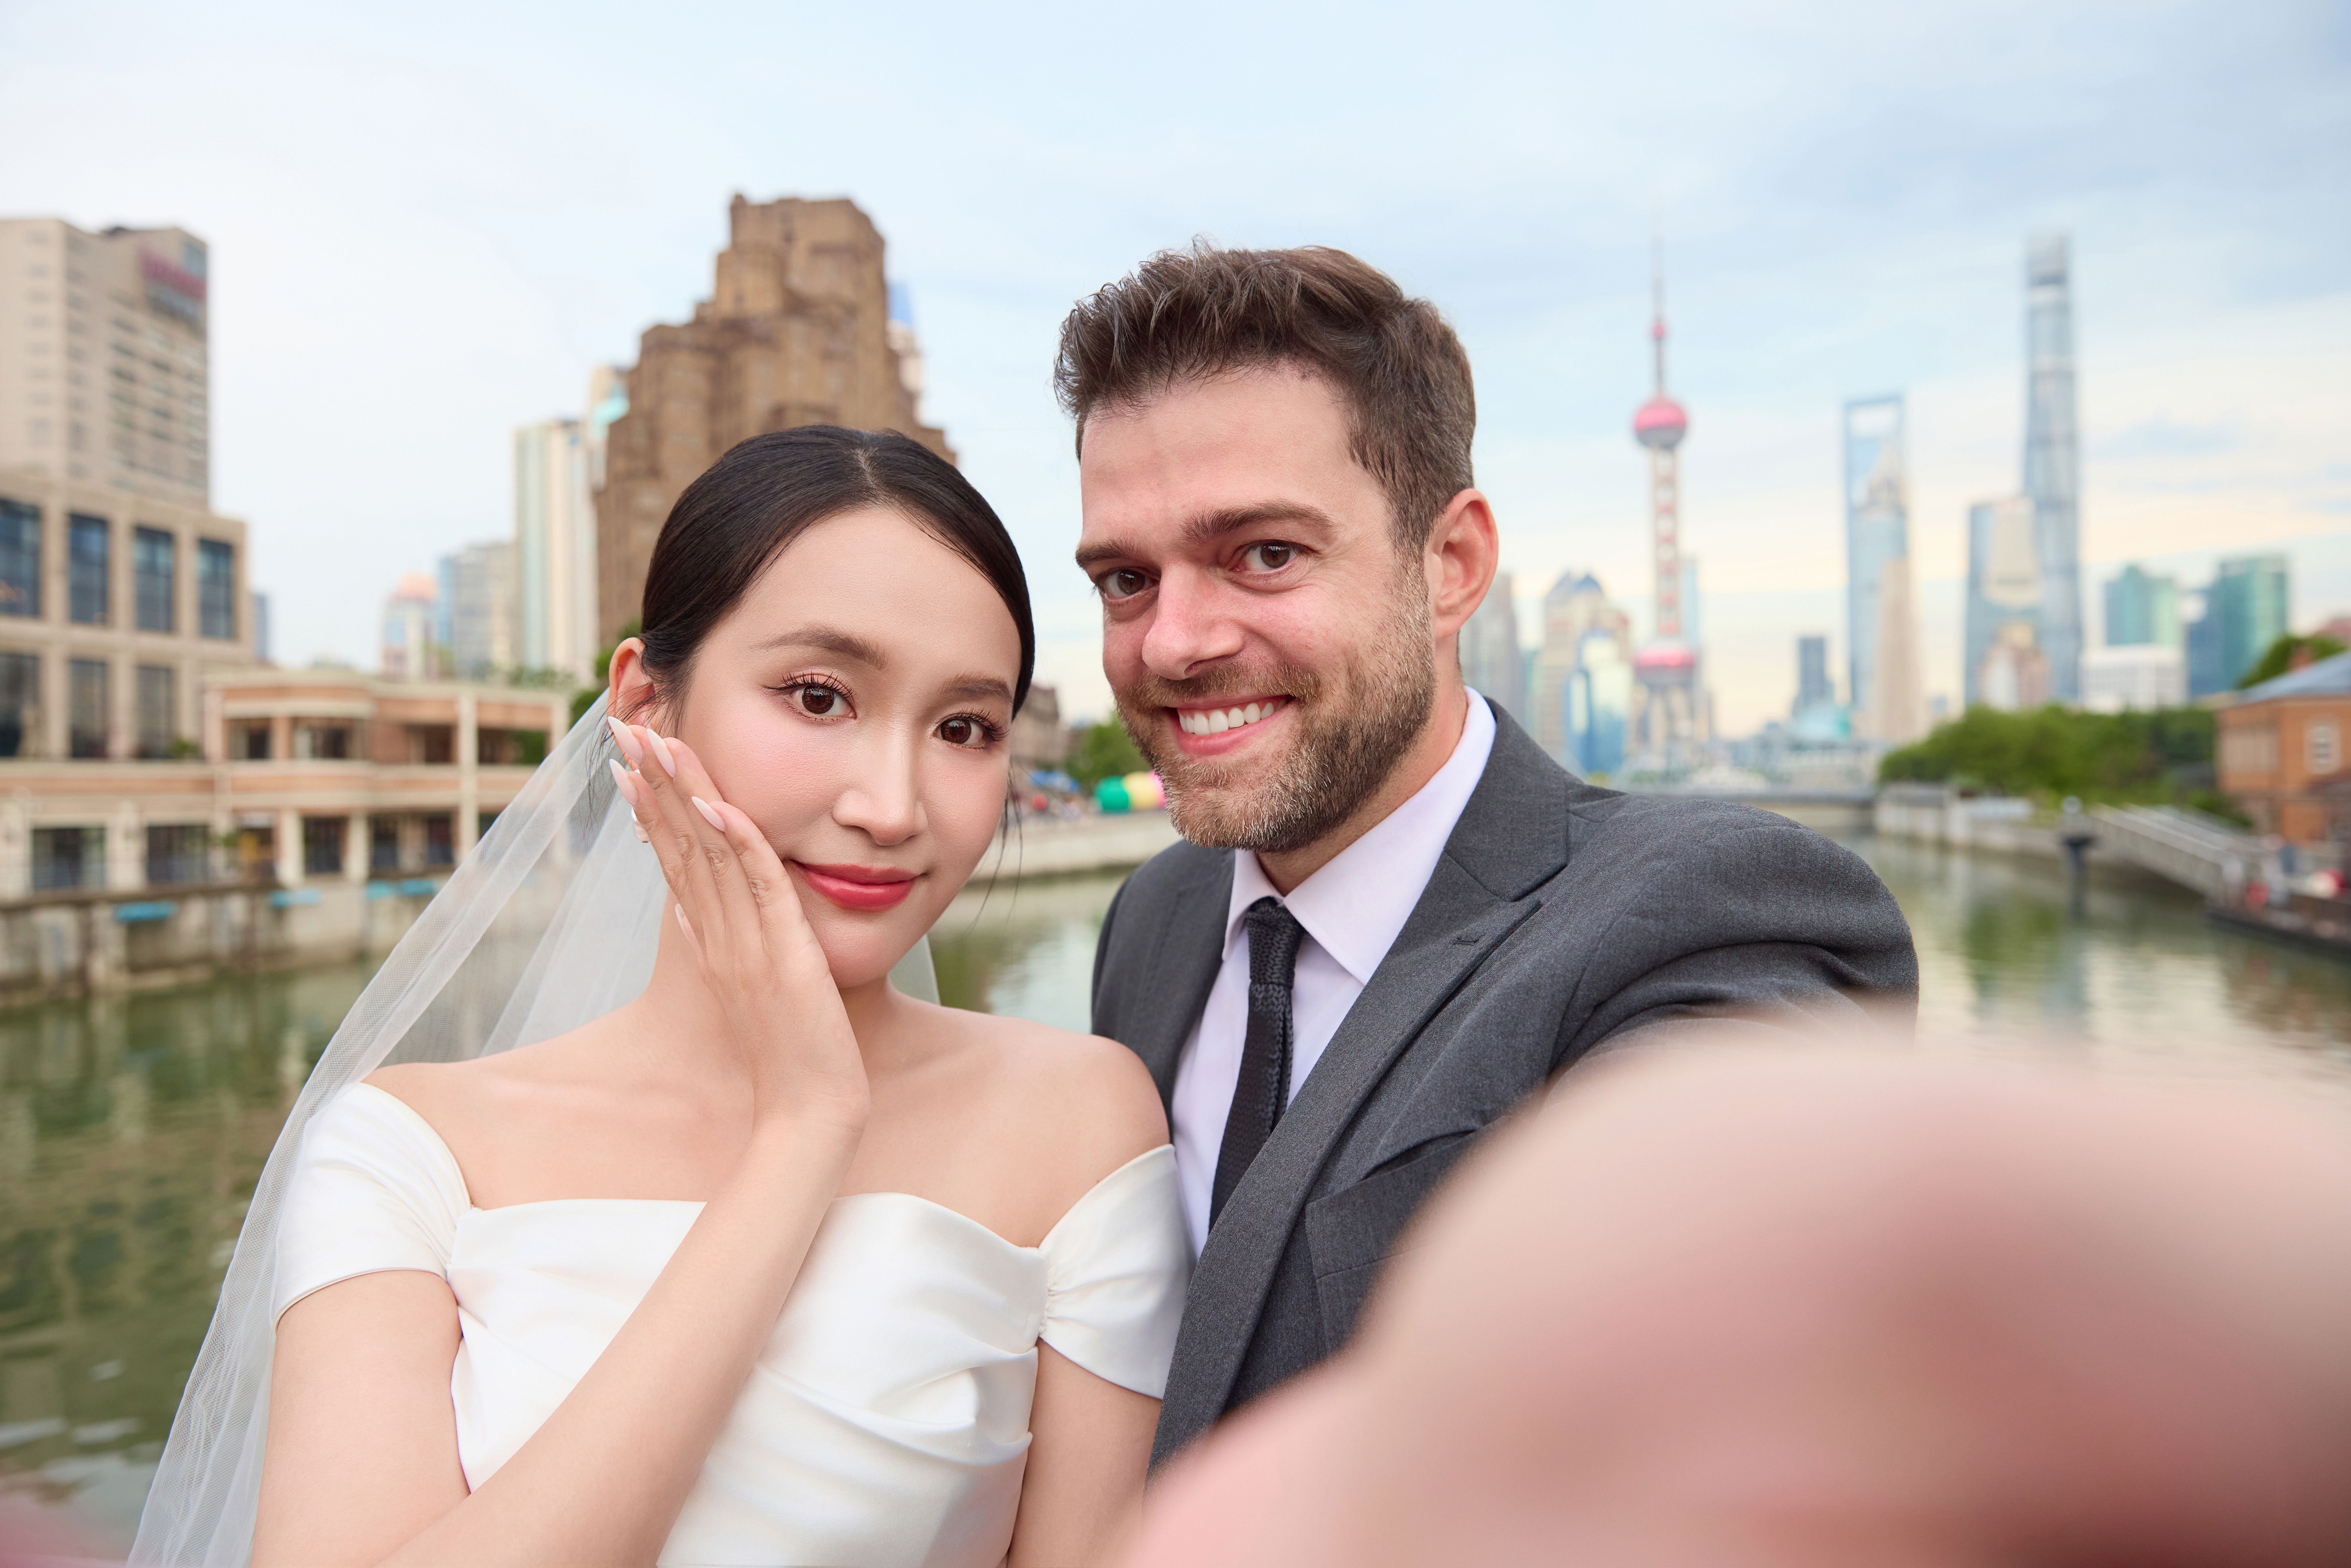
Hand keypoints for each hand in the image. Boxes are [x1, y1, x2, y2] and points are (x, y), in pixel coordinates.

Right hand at [607, 717, 868, 1136]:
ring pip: (710, 854)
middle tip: (623, 726)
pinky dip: (743, 842)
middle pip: (679, 844)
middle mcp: (718, 935)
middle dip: (652, 781)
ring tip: (659, 740)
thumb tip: (685, 913)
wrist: (808, 1112)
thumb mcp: (746, 987)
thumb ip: (715, 945)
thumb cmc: (788, 1052)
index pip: (673, 859)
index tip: (626, 762)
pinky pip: (759, 886)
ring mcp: (745, 943)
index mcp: (711, 940)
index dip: (650, 807)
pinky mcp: (782, 953)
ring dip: (685, 793)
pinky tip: (723, 803)